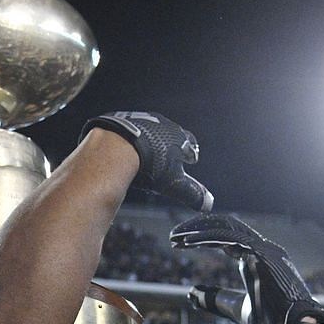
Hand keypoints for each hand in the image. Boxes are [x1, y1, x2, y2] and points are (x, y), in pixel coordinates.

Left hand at [81, 112, 212, 210]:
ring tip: (142, 153)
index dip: (190, 152)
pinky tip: (119, 149)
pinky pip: (123, 130)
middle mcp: (160, 123)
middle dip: (168, 145)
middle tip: (167, 155)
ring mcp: (138, 119)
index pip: (189, 143)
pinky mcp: (116, 120)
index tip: (191, 159)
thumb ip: (191, 193)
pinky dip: (124, 139)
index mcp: (177, 136)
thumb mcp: (174, 183)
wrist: (116, 148)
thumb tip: (207, 204)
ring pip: (146, 130)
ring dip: (146, 140)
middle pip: (168, 134)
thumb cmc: (149, 164)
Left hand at [172, 213, 323, 323]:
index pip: (228, 237)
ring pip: (227, 227)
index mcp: (260, 257)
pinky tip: (188, 244)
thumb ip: (215, 299)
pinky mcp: (261, 254)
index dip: (203, 237)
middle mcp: (264, 248)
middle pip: (226, 226)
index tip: (179, 244)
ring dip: (198, 230)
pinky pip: (229, 238)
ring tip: (176, 238)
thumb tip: (190, 294)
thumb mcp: (235, 308)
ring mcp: (265, 249)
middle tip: (173, 236)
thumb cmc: (272, 321)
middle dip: (198, 227)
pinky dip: (207, 238)